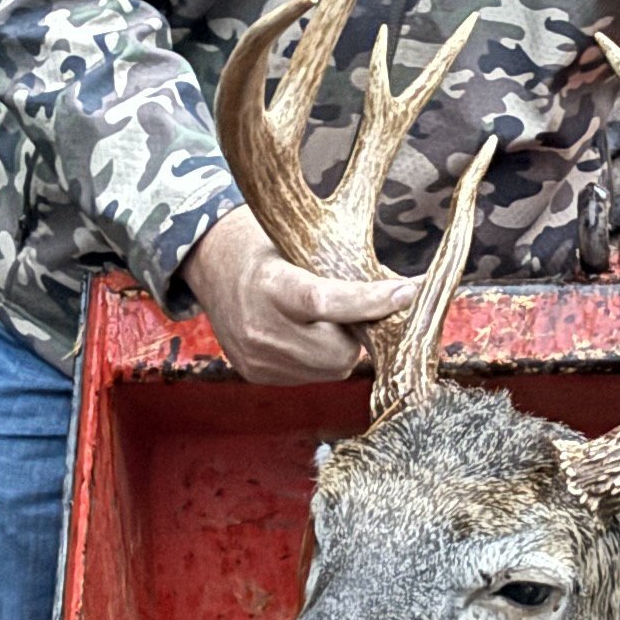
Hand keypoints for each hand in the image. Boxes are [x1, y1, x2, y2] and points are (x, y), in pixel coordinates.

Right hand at [184, 207, 415, 385]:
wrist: (213, 264)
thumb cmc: (265, 246)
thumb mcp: (299, 244)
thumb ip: (342, 270)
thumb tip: (404, 290)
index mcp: (269, 284)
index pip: (326, 301)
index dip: (371, 301)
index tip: (407, 291)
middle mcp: (259, 328)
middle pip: (337, 349)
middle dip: (359, 331)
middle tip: (358, 306)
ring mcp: (256, 358)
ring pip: (332, 368)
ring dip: (343, 346)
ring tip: (326, 318)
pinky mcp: (256, 374)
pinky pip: (312, 376)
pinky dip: (322, 358)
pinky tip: (307, 334)